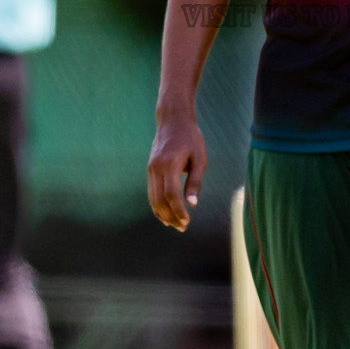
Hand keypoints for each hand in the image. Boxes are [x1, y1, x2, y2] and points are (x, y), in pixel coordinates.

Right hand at [146, 112, 206, 231]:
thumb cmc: (191, 138)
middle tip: (182, 228)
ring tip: (175, 224)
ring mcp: (151, 169)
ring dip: (162, 214)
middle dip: (170, 216)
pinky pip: (151, 192)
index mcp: (170, 164)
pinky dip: (157, 205)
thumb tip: (192, 204)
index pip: (171, 195)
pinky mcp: (150, 169)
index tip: (186, 222)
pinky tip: (165, 213)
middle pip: (159, 200)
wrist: (173, 120)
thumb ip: (195, 181)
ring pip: (153, 198)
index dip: (178, 211)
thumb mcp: (200, 158)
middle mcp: (156, 168)